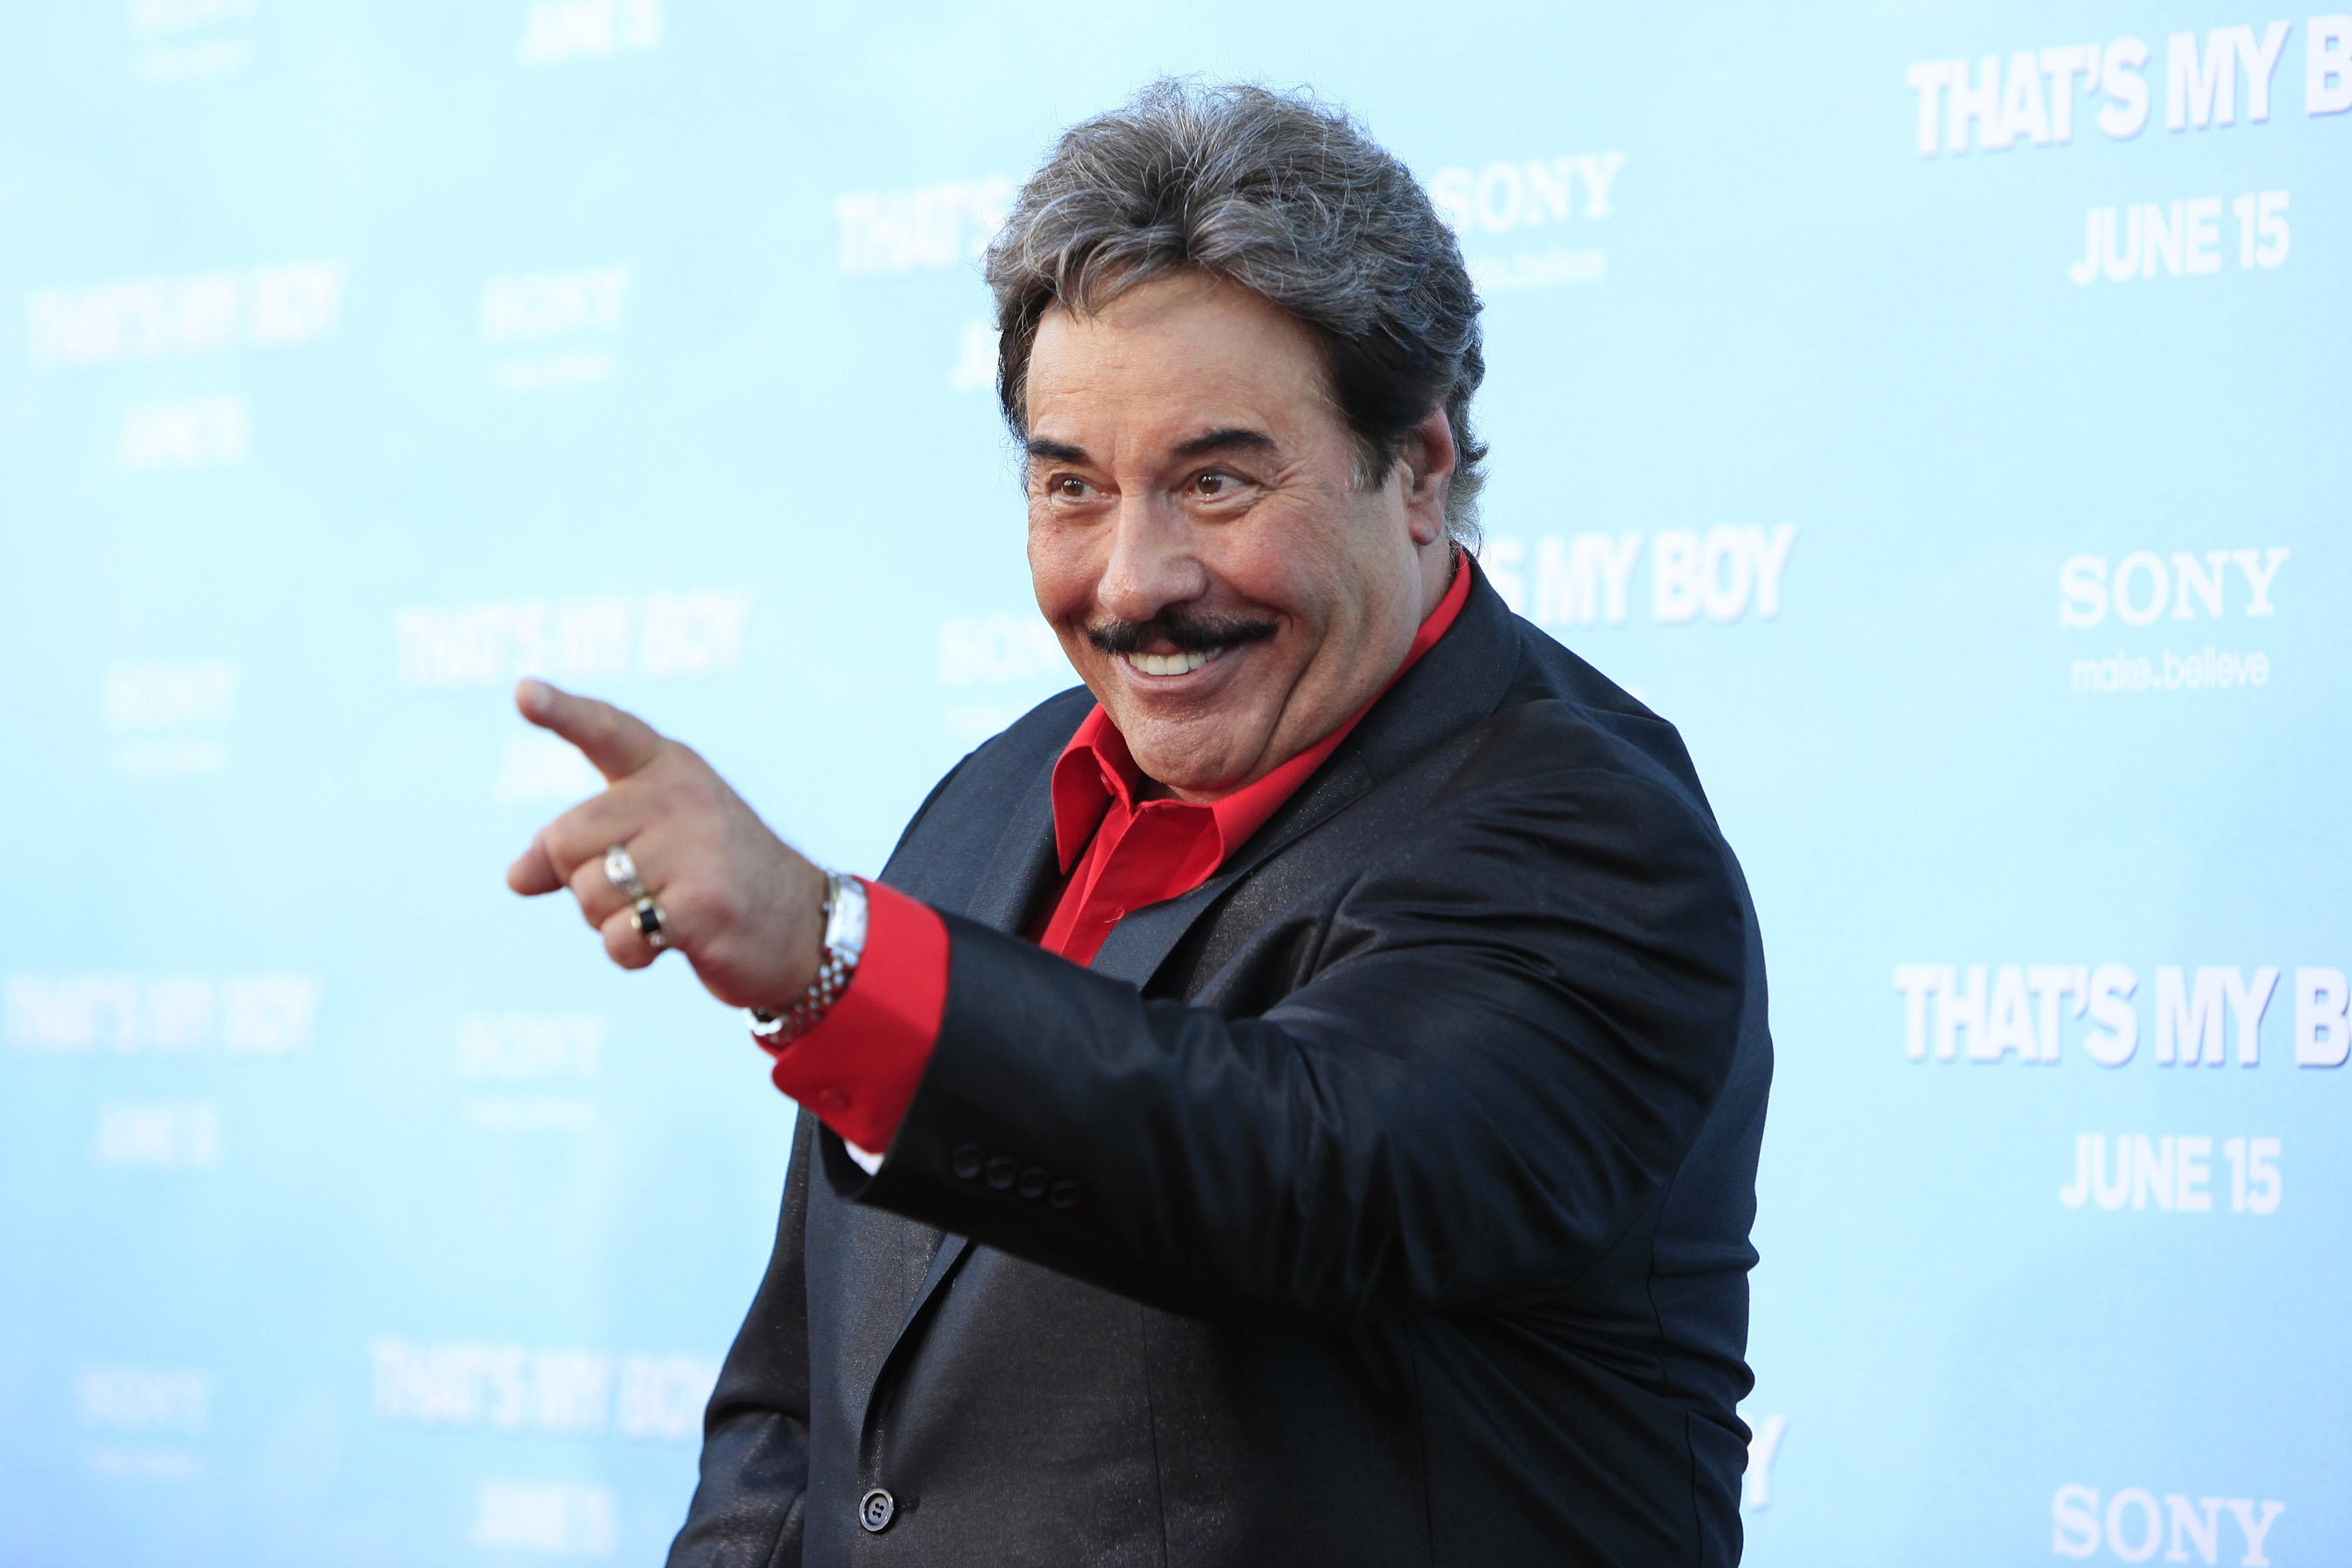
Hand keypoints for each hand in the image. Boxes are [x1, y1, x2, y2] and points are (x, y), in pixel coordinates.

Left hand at [505, 678, 827, 1011]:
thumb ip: (581, 846)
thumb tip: (517, 877)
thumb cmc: (711, 877)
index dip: (560, 713)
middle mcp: (683, 797)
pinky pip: (620, 937)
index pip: (606, 731)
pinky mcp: (704, 904)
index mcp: (667, 769)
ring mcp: (697, 849)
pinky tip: (668, 943)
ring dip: (609, 921)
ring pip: (589, 894)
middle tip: (634, 889)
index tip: (523, 692)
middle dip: (580, 880)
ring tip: (661, 912)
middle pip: (567, 840)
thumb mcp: (648, 841)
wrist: (800, 925)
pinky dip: (630, 953)